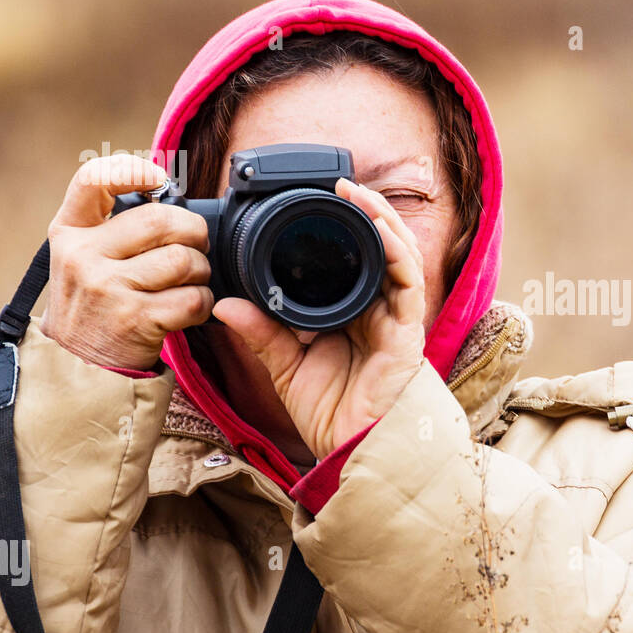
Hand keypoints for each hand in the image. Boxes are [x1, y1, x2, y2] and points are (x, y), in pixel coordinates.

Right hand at [41, 155, 212, 369]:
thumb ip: (112, 225)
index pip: (93, 179)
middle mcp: (83, 257)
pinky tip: (189, 308)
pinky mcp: (135, 320)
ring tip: (191, 281)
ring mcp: (108, 289)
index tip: (159, 179)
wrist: (78, 365)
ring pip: (183, 260)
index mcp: (69, 232)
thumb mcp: (81, 257)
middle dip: (193, 231)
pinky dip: (202, 303)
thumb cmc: (93, 303)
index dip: (133, 169)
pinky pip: (193, 298)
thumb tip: (167, 191)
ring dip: (201, 272)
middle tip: (196, 245)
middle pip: (160, 219)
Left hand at [211, 178, 425, 458]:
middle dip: (364, 211)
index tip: (314, 201)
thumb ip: (260, 333)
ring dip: (380, 218)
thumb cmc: (330, 413)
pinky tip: (377, 224)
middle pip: (379, 247)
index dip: (341, 228)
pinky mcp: (408, 328)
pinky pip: (408, 279)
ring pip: (398, 253)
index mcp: (351, 314)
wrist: (353, 451)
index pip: (351, 260)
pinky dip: (395, 247)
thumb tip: (224, 303)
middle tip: (337, 182)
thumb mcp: (283, 366)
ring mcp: (396, 317)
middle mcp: (378, 309)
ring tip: (354, 190)